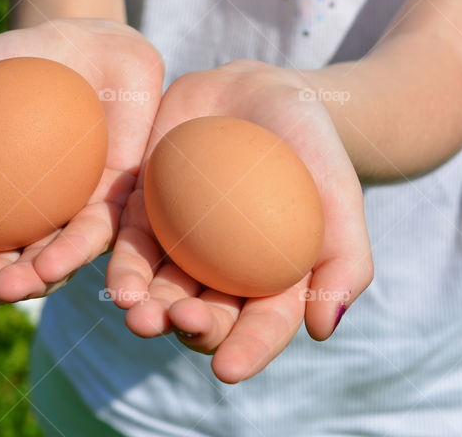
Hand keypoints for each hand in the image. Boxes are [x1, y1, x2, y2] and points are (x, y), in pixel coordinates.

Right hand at [0, 18, 163, 306]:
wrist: (82, 42)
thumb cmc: (3, 68)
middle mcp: (21, 224)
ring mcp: (67, 220)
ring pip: (47, 266)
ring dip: (26, 286)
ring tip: (5, 289)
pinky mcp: (113, 208)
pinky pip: (96, 236)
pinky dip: (73, 253)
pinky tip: (52, 264)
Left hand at [106, 60, 372, 382]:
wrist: (261, 92)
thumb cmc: (310, 146)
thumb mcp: (338, 193)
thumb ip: (343, 259)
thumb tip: (321, 331)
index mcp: (270, 281)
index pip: (261, 327)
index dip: (246, 351)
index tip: (228, 370)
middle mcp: (221, 273)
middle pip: (203, 314)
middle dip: (189, 329)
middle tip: (179, 323)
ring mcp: (180, 245)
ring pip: (159, 289)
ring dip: (146, 308)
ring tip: (137, 313)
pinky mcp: (144, 214)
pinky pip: (128, 245)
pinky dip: (122, 266)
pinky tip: (118, 283)